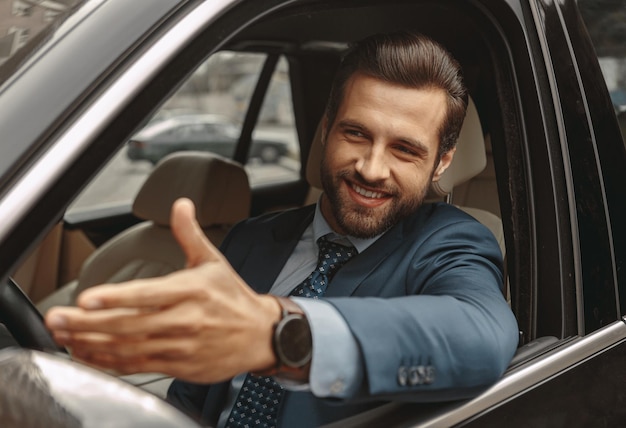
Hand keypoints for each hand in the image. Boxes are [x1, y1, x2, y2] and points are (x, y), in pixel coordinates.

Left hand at [45, 198, 279, 382]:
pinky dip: (110, 362)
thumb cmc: (234, 298)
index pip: (148, 293)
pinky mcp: (179, 365)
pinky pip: (138, 366)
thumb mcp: (213, 261)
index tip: (86, 298)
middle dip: (88, 323)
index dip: (115, 297)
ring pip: (128, 347)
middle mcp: (185, 319)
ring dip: (92, 343)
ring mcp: (180, 346)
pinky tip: (89, 354)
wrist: (261, 334)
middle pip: (129, 323)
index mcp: (191, 290)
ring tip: (64, 336)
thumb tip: (180, 205)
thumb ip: (189, 234)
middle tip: (58, 319)